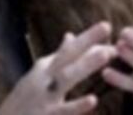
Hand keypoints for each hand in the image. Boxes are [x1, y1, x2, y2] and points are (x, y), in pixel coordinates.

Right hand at [0, 23, 114, 114]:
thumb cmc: (25, 101)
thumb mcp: (39, 76)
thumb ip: (57, 58)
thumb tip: (71, 35)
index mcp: (45, 67)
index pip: (69, 49)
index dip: (88, 38)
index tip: (107, 26)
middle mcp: (44, 76)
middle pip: (68, 55)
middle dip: (87, 41)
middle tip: (107, 26)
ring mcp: (45, 96)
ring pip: (68, 76)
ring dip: (86, 64)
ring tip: (105, 55)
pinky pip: (65, 110)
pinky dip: (78, 105)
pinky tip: (93, 100)